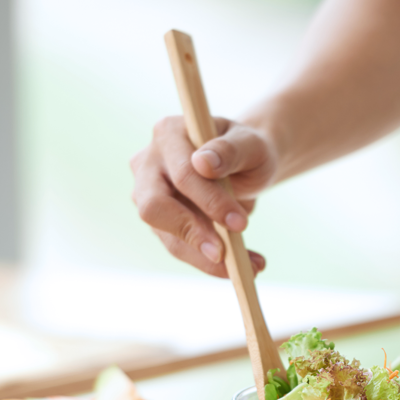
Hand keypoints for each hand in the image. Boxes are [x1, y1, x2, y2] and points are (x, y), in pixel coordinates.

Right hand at [130, 115, 277, 276]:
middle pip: (154, 207)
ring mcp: (148, 194)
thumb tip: (203, 164)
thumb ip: (230, 150)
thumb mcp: (251, 144)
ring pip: (167, 236)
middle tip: (226, 255)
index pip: (182, 174)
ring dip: (206, 258)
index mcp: (169, 133)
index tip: (241, 224)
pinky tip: (243, 265)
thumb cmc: (247, 150)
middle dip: (192, 235)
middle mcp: (148, 163)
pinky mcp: (159, 222)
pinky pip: (180, 248)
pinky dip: (210, 262)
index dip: (210, 201)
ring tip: (250, 266)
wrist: (246, 165)